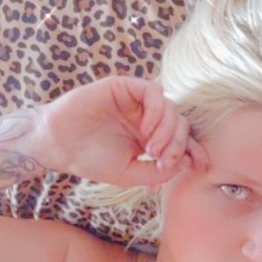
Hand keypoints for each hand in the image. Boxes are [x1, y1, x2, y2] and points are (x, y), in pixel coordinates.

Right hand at [38, 76, 208, 186]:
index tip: (202, 166)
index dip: (194, 150)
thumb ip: (158, 172)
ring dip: (168, 131)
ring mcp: (136, 103)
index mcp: (149, 137)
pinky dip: (156, 112)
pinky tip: (146, 131)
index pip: (181, 140)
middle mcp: (146, 118)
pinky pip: (153, 92)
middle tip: (164, 161)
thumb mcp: (130, 174)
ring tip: (152, 149)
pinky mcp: (125, 87)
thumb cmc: (92, 160)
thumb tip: (184, 163)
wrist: (59, 146)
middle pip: (180, 123)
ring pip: (171, 107)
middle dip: (179, 144)